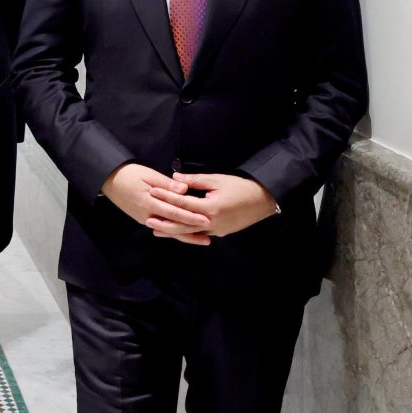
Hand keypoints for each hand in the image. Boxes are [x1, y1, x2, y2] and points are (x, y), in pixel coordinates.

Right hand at [101, 163, 212, 245]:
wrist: (108, 180)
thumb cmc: (129, 174)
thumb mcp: (148, 174)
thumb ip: (167, 185)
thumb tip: (184, 191)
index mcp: (148, 203)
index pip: (174, 212)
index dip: (190, 217)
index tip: (206, 219)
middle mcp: (146, 215)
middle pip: (172, 227)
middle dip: (191, 232)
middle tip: (209, 236)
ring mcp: (143, 219)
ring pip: (167, 230)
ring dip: (184, 235)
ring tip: (201, 239)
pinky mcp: (141, 218)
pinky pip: (161, 227)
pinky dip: (174, 232)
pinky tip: (184, 233)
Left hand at [147, 172, 278, 238]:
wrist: (263, 201)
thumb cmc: (241, 187)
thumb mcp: (217, 180)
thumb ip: (195, 180)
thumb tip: (174, 178)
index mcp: (210, 208)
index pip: (183, 203)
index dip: (166, 197)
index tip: (152, 192)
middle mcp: (212, 223)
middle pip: (183, 224)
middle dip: (165, 222)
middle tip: (147, 219)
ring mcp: (216, 230)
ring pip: (190, 232)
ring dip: (173, 231)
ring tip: (157, 230)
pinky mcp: (220, 233)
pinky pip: (200, 234)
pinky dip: (187, 233)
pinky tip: (178, 233)